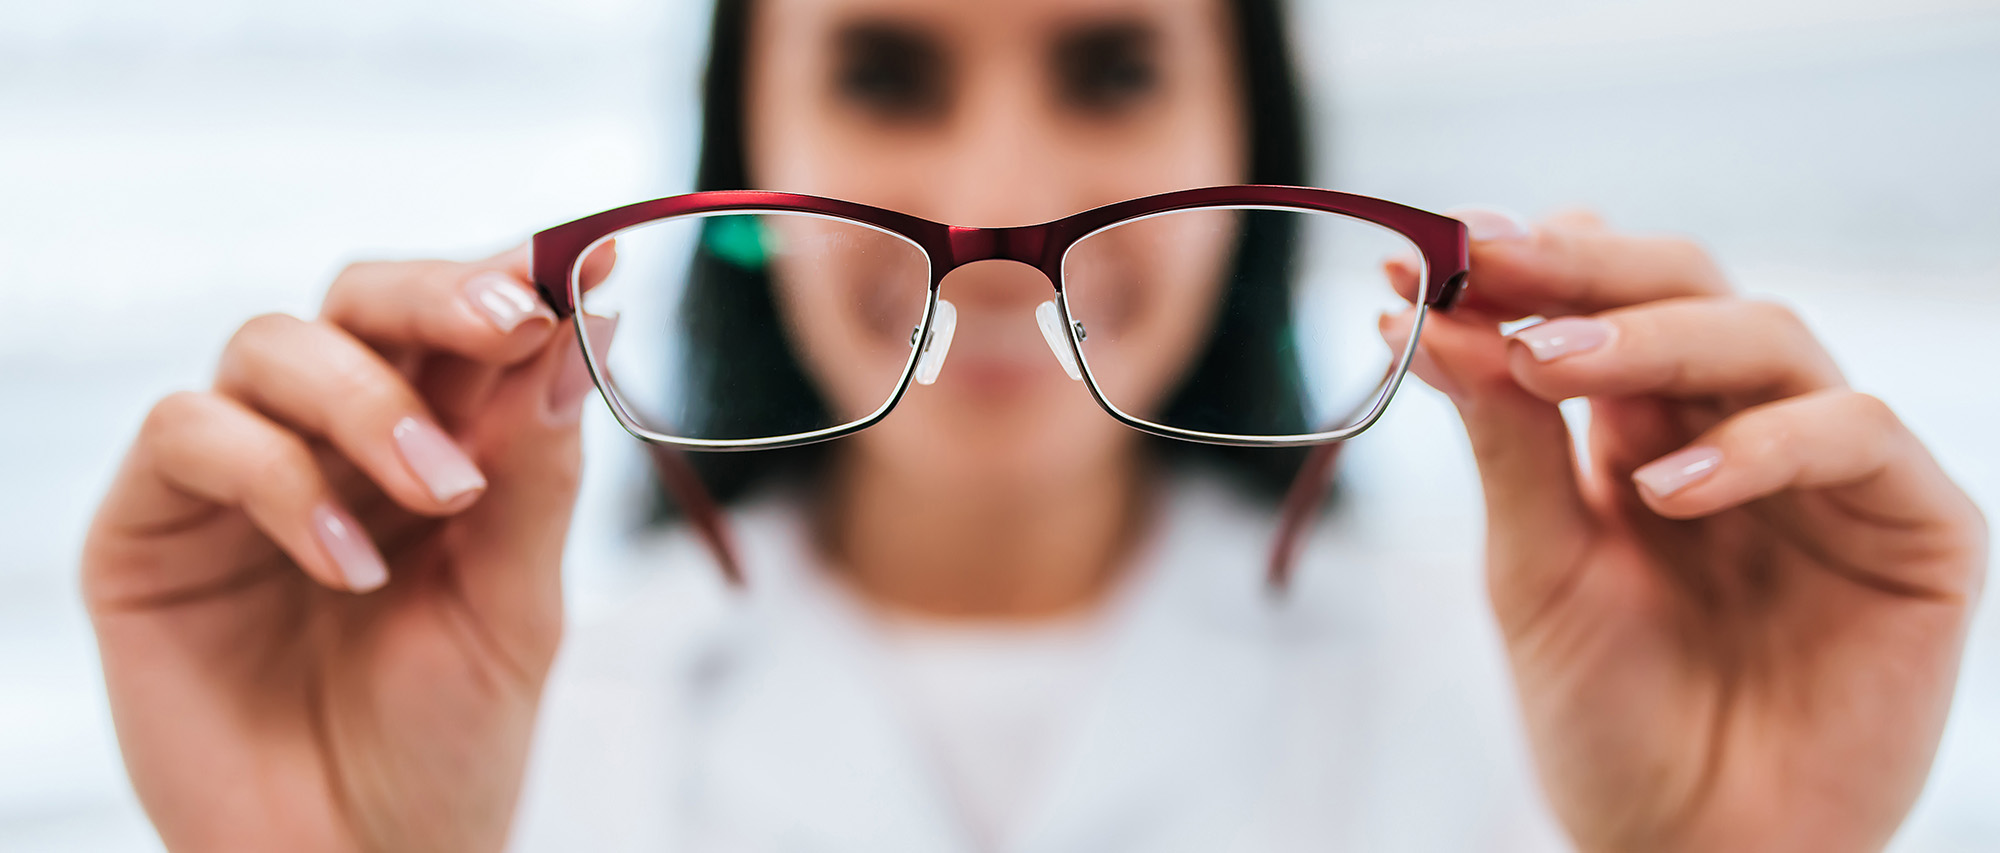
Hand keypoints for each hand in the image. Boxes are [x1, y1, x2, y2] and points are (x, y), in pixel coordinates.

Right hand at [83, 245, 612, 850]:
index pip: (462, 323)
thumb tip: (578, 323)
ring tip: (440, 493)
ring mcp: (237, 476)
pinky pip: (191, 434)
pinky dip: (278, 477)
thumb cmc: (446, 743)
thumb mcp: (515, 604)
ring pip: (272, 343)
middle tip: (512, 321)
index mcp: (435, 442)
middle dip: (440, 295)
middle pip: (361, 298)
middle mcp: (332, 439)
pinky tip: (350, 565)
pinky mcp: (150, 528)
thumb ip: (533, 470)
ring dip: (367, 398)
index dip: (516, 278)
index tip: (584, 260)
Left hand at [1381, 210, 1987, 851]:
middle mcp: (1739, 430)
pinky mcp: (1916, 528)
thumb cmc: (1605, 719)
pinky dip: (1762, 443)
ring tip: (1547, 365)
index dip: (1525, 265)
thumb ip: (1502, 440)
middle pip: (1684, 288)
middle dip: (1582, 270)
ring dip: (1652, 335)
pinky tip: (1671, 489)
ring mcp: (1831, 472)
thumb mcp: (1533, 567)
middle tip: (1491, 260)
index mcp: (1644, 431)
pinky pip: (1855, 432)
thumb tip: (1430, 311)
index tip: (1434, 244)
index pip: (1598, 305)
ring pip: (1767, 336)